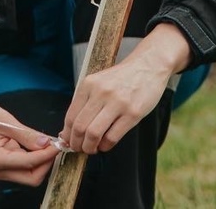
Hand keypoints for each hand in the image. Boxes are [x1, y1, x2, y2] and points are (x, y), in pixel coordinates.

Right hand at [0, 97, 59, 185]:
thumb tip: (47, 143)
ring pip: (30, 174)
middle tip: (55, 144)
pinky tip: (39, 144)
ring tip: (49, 142)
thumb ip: (26, 134)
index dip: (48, 154)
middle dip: (47, 163)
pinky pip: (25, 168)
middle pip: (32, 177)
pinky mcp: (4, 167)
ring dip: (42, 161)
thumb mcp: (4, 120)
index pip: (30, 163)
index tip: (59, 143)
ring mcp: (0, 171)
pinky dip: (35, 158)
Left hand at [60, 23, 190, 153]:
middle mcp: (101, 93)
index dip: (67, 134)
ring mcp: (117, 103)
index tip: (68, 142)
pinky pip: (112, 137)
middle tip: (79, 149)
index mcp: (89, 85)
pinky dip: (106, 146)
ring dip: (90, 147)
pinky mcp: (133, 113)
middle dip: (76, 144)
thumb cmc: (122, 78)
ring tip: (92, 148)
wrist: (148, 66)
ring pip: (93, 134)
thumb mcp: (98, 82)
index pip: (71, 116)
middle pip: (80, 127)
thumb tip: (69, 130)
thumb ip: (85, 102)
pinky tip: (105, 144)